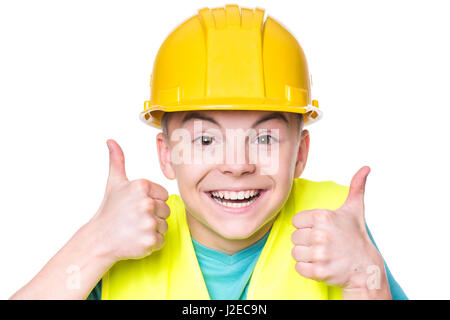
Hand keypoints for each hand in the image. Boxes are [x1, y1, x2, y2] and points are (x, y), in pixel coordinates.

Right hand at [89, 139, 169, 261]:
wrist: (98, 239)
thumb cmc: (109, 210)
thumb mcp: (114, 183)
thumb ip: (117, 160)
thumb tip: (111, 141)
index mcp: (142, 186)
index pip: (164, 195)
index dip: (152, 201)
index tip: (136, 206)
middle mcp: (147, 203)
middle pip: (166, 210)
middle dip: (153, 216)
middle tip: (135, 219)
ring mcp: (148, 222)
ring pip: (164, 225)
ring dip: (153, 229)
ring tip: (135, 229)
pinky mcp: (150, 240)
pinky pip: (162, 240)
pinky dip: (151, 243)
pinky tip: (137, 239)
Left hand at [291, 166, 388, 294]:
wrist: (366, 267)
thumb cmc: (356, 236)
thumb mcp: (355, 210)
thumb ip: (356, 187)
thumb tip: (365, 168)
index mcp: (323, 217)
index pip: (296, 221)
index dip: (305, 226)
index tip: (318, 230)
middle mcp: (320, 234)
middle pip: (294, 237)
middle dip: (306, 241)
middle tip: (322, 244)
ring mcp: (319, 254)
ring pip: (295, 252)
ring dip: (305, 255)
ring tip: (320, 254)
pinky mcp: (319, 271)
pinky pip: (299, 268)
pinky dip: (306, 269)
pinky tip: (319, 264)